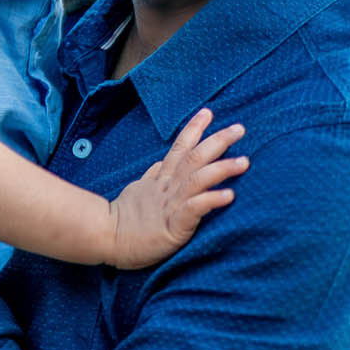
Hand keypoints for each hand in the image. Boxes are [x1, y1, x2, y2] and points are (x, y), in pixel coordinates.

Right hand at [106, 108, 247, 269]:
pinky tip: (229, 195)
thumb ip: (153, 176)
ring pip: (198, 179)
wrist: (106, 237)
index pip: (179, 148)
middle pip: (194, 157)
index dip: (193, 129)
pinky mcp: (173, 225)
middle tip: (239, 128)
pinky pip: (195, 208)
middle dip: (218, 141)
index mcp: (160, 178)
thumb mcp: (138, 190)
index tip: (208, 112)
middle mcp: (167, 186)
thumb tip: (161, 162)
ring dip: (222, 168)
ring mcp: (170, 204)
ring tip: (243, 161)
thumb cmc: (124, 218)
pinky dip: (212, 199)